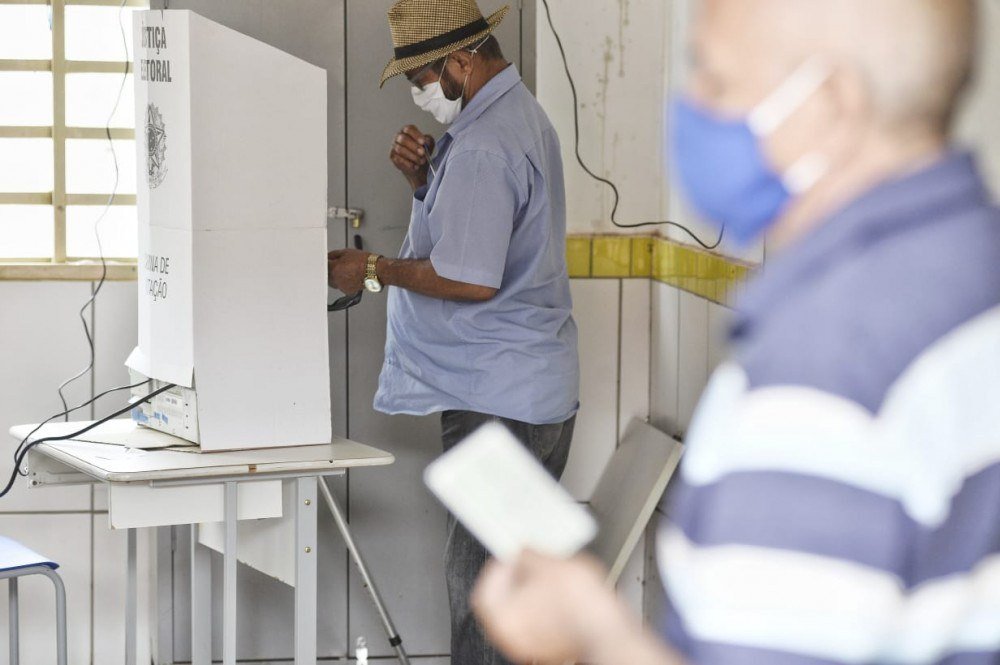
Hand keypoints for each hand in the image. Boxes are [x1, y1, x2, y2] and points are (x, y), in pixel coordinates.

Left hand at [328, 249, 366, 293]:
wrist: (374, 270)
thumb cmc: (363, 261)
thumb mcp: (346, 252)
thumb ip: (333, 255)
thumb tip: (329, 257)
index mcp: (334, 268)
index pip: (324, 265)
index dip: (326, 262)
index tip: (329, 261)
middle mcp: (336, 279)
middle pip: (326, 275)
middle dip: (330, 271)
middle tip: (337, 266)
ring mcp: (341, 286)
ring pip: (332, 282)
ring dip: (335, 277)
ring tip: (345, 271)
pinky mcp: (347, 291)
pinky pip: (340, 286)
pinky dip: (343, 282)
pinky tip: (349, 277)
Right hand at [389, 125, 434, 190]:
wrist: (418, 164)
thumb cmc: (422, 151)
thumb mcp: (429, 144)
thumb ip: (428, 141)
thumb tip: (426, 141)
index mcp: (407, 131)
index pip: (409, 129)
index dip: (416, 135)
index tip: (423, 142)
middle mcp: (399, 136)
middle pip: (403, 139)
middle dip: (414, 146)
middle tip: (422, 153)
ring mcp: (394, 146)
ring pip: (400, 149)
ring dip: (412, 156)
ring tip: (421, 161)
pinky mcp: (393, 156)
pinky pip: (398, 159)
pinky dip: (408, 164)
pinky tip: (415, 166)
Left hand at [472, 551, 615, 664]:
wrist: (607, 626)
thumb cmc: (578, 604)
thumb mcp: (547, 562)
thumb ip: (526, 554)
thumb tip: (523, 552)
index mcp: (500, 617)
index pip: (485, 586)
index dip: (499, 566)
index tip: (511, 556)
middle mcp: (511, 637)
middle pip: (504, 601)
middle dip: (518, 579)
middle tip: (530, 565)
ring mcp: (531, 646)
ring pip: (524, 613)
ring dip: (534, 594)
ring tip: (550, 578)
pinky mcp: (551, 648)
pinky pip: (541, 623)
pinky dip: (547, 609)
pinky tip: (563, 595)